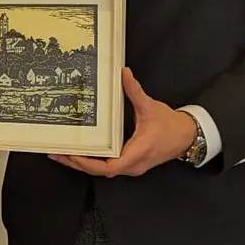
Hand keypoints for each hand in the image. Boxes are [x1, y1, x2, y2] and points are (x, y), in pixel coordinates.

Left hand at [49, 68, 196, 177]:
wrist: (188, 136)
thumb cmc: (170, 125)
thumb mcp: (150, 107)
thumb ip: (135, 91)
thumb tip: (124, 73)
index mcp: (136, 153)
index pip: (109, 166)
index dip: (88, 163)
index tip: (72, 154)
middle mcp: (132, 165)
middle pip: (100, 171)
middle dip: (77, 164)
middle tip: (56, 154)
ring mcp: (132, 166)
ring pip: (103, 170)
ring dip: (83, 164)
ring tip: (62, 155)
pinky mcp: (131, 163)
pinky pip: (108, 166)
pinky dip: (93, 162)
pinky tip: (80, 154)